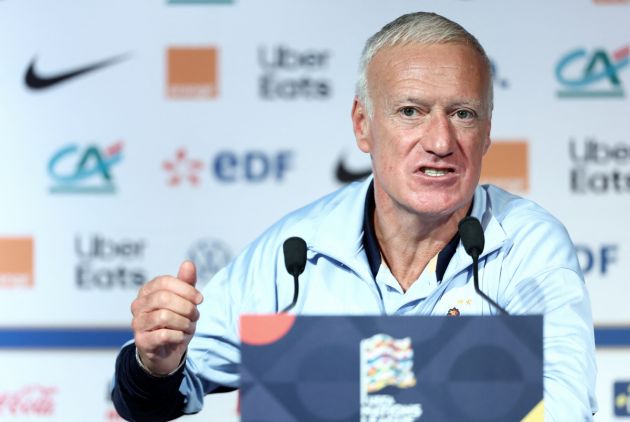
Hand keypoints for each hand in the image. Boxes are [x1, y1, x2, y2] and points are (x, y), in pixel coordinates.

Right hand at [131, 260, 202, 374]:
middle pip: (164, 298)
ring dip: (184, 323)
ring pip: (164, 316)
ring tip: (188, 327)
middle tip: (195, 315)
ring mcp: (137, 323)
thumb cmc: (175, 322)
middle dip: (187, 307)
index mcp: (147, 291)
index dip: (186, 289)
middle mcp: (138, 305)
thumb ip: (186, 282)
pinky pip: (164, 335)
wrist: (166, 352)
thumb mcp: (184, 301)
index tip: (200, 299)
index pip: (165, 282)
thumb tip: (188, 263)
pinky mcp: (141, 341)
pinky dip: (179, 336)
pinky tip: (180, 337)